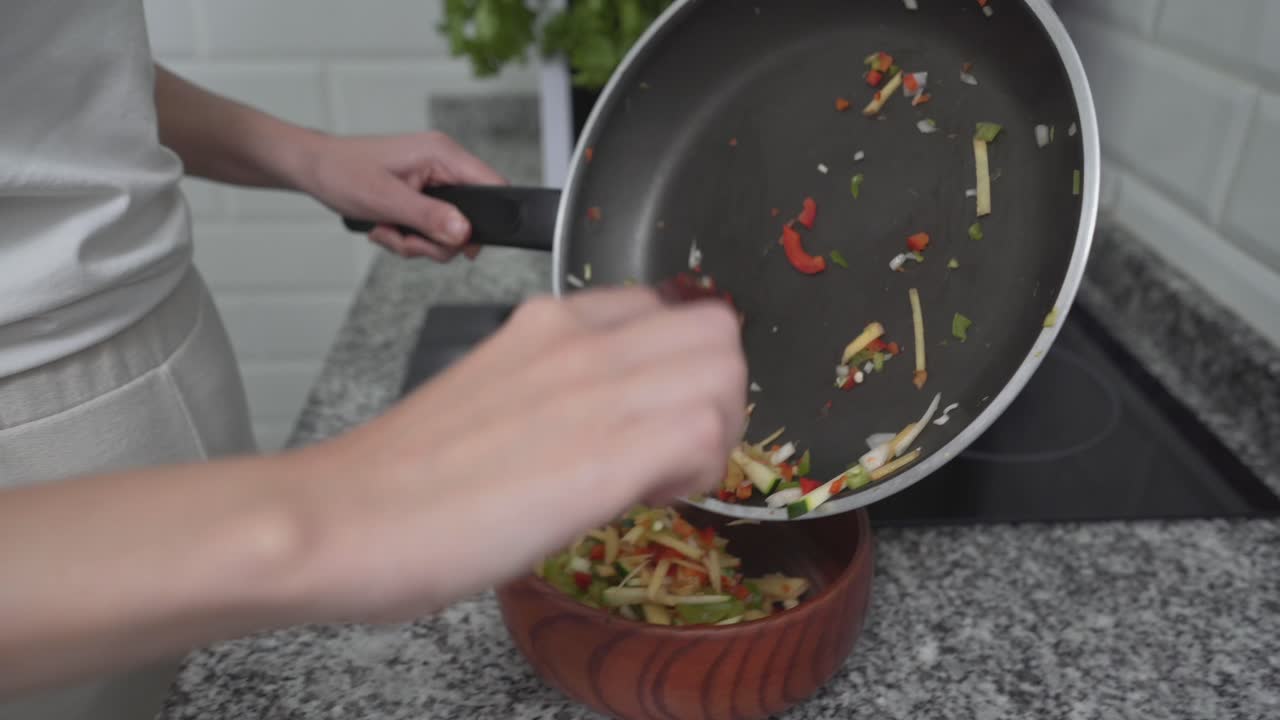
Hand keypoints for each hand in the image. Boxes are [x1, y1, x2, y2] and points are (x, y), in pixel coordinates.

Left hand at [297, 131, 505, 261]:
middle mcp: (443, 165)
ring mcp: (434, 181)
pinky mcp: (423, 194)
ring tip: (389, 230)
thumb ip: (429, 217)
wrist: (313, 169)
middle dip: (437, 240)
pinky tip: (387, 227)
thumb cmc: (341, 171)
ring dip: (419, 242)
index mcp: (442, 154)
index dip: (486, 220)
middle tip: (407, 238)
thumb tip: (464, 233)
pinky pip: (431, 228)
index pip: (492, 185)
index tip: (460, 242)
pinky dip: (409, 237)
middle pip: (470, 218)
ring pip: (449, 230)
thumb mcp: (385, 199)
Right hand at [297, 287, 747, 621]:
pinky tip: (644, 499)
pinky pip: (707, 433)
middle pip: (715, 330)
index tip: (653, 416)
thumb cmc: (401, 479)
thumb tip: (599, 422)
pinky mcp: (606, 451)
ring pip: (726, 371)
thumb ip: (553, 389)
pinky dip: (697, 473)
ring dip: (714, 433)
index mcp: (548, 323)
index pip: (667, 308)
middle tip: (675, 452)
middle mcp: (579, 339)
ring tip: (659, 478)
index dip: (679, 365)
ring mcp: (596, 388)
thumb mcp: (490, 397)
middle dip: (717, 395)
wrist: (343, 516)